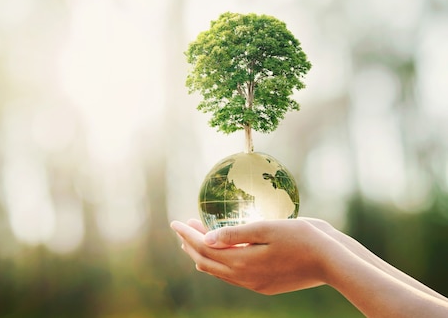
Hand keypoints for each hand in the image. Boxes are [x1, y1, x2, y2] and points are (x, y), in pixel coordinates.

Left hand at [170, 218, 341, 294]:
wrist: (332, 261)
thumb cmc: (302, 238)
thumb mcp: (266, 228)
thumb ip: (235, 234)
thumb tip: (205, 239)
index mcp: (243, 262)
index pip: (203, 248)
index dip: (187, 235)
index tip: (175, 221)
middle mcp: (245, 277)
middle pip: (206, 262)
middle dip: (191, 244)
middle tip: (183, 226)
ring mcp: (254, 284)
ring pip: (218, 271)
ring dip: (204, 254)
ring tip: (197, 236)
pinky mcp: (264, 286)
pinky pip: (232, 276)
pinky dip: (220, 262)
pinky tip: (222, 251)